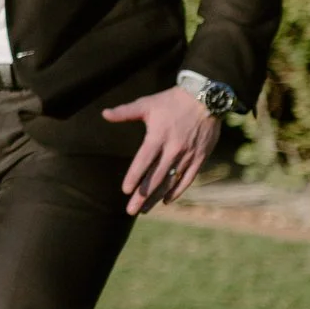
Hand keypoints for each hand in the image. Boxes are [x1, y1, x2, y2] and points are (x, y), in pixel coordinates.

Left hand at [105, 86, 221, 215]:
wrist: (206, 98)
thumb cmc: (171, 100)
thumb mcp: (147, 103)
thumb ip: (125, 112)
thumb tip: (104, 114)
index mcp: (158, 136)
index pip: (144, 160)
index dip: (134, 176)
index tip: (125, 190)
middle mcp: (174, 148)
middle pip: (156, 176)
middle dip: (143, 195)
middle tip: (131, 210)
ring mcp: (188, 154)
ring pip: (171, 180)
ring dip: (157, 196)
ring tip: (144, 209)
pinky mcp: (200, 157)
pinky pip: (188, 178)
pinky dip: (178, 190)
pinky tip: (167, 199)